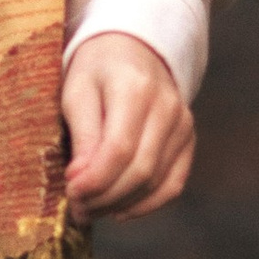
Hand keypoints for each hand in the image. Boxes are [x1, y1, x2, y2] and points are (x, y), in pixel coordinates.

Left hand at [61, 33, 195, 222]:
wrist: (133, 48)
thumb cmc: (96, 70)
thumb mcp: (77, 92)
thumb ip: (83, 136)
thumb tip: (80, 182)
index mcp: (135, 89)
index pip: (119, 149)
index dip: (94, 180)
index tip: (70, 192)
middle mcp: (167, 108)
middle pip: (140, 170)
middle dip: (104, 198)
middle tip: (76, 210)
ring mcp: (183, 125)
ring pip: (156, 183)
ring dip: (120, 205)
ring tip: (90, 211)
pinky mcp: (188, 140)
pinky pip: (173, 184)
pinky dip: (147, 205)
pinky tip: (120, 210)